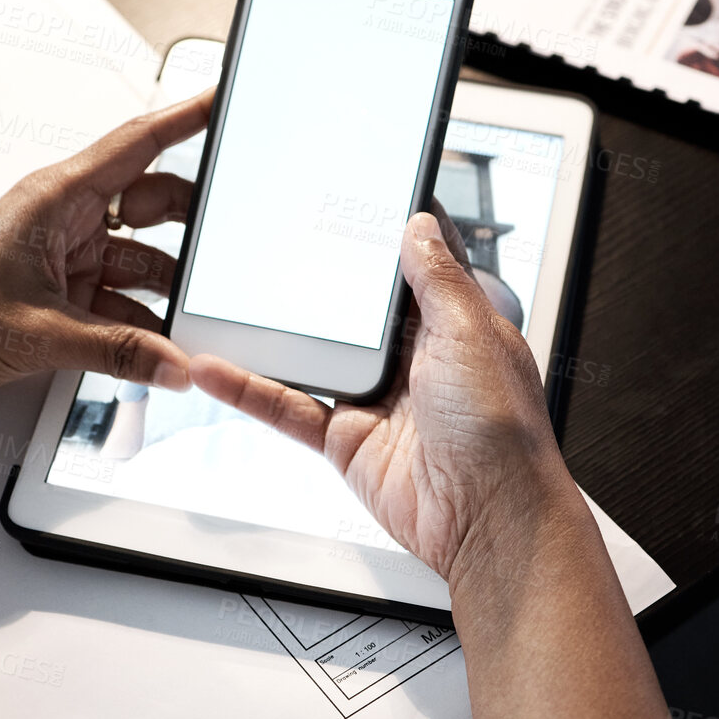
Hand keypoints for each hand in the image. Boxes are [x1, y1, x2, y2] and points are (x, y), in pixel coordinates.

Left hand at [0, 93, 212, 406]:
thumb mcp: (42, 334)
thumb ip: (119, 350)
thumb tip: (174, 362)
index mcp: (54, 198)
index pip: (138, 143)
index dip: (186, 119)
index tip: (224, 101)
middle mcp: (61, 219)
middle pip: (148, 203)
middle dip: (190, 220)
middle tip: (231, 236)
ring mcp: (61, 257)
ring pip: (136, 256)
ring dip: (165, 283)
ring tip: (198, 306)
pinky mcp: (57, 294)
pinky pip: (116, 296)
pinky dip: (140, 318)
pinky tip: (160, 339)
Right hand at [189, 209, 574, 583]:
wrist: (486, 515)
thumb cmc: (501, 431)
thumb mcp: (471, 331)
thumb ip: (438, 277)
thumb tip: (420, 226)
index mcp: (452, 326)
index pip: (414, 270)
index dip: (386, 238)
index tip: (352, 204)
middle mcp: (413, 361)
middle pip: (353, 312)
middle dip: (318, 282)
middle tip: (274, 242)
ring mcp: (374, 400)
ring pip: (311, 358)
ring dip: (272, 337)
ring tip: (227, 303)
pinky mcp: (344, 438)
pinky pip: (288, 407)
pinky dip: (248, 391)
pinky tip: (217, 369)